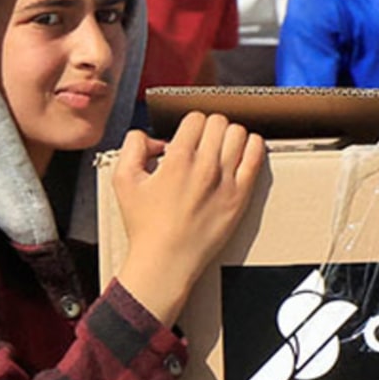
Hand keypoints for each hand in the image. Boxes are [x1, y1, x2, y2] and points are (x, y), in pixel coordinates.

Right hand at [111, 112, 266, 326]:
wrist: (166, 261)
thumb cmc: (144, 226)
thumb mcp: (123, 180)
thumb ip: (133, 146)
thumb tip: (154, 137)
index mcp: (177, 159)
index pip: (196, 117)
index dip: (190, 125)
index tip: (187, 138)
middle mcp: (204, 167)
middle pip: (219, 122)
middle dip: (209, 128)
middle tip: (203, 143)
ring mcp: (226, 181)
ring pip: (239, 134)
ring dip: (230, 136)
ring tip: (221, 148)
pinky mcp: (240, 196)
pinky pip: (256, 156)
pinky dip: (252, 146)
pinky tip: (242, 151)